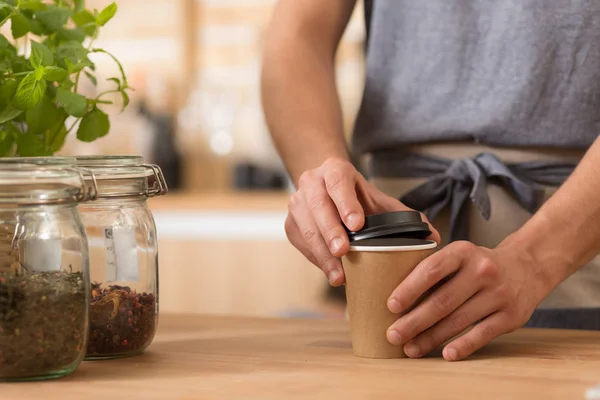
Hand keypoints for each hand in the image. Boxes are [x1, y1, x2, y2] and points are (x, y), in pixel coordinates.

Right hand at [285, 157, 439, 285]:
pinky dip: (315, 258)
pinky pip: (301, 242)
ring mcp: (297, 202)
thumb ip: (403, 215)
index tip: (357, 225)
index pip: (338, 183)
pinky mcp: (290, 223)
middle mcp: (311, 182)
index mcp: (334, 170)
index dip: (346, 204)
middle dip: (330, 230)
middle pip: (318, 206)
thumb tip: (434, 236)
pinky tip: (330, 271)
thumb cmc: (355, 196)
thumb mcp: (378, 199)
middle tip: (343, 252)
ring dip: (321, 251)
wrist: (323, 186)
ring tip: (338, 274)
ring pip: (305, 226)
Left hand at [386, 240, 550, 360]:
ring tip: (410, 348)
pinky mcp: (511, 316)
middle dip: (414, 321)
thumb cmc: (478, 265)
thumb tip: (395, 297)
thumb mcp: (459, 255)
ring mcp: (498, 293)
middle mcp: (482, 270)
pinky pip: (482, 334)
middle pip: (442, 300)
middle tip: (393, 334)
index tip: (391, 306)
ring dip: (431, 337)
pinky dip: (463, 345)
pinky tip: (445, 354)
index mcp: (463, 252)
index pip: (432, 269)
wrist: (527, 266)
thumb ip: (434, 269)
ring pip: (459, 320)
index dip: (409, 289)